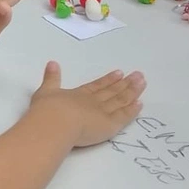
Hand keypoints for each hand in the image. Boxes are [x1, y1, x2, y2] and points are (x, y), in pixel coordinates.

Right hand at [30, 61, 144, 147]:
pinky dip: (132, 110)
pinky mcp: (110, 125)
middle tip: (138, 75)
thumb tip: (53, 63)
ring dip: (132, 91)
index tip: (119, 73)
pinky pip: (124, 116)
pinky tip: (140, 103)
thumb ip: (51, 78)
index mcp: (78, 94)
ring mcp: (103, 112)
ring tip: (142, 83)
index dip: (108, 80)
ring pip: (121, 100)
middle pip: (112, 91)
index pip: (97, 86)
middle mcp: (93, 101)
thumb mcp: (45, 91)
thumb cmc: (47, 110)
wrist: (55, 122)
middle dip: (126, 83)